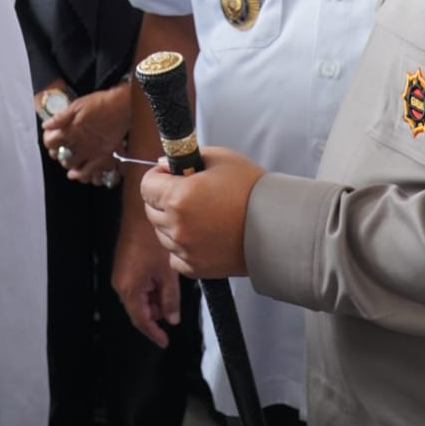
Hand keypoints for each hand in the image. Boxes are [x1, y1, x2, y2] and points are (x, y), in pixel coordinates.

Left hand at [42, 84, 129, 184]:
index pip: (50, 142)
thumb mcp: (76, 105)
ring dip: (68, 164)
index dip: (48, 140)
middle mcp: (78, 144)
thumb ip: (60, 118)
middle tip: (60, 149)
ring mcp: (90, 152)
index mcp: (69, 131)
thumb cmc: (100, 103)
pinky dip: (82, 175)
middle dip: (58, 153)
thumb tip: (47, 125)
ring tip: (68, 161)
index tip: (50, 137)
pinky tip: (77, 174)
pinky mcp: (103, 156)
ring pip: (73, 166)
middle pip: (60, 156)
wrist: (121, 107)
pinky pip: (89, 172)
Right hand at [111, 204, 180, 347]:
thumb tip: (172, 318)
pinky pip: (138, 286)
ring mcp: (122, 275)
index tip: (164, 341)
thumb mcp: (167, 273)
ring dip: (155, 299)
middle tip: (174, 309)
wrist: (141, 213)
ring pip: (140, 298)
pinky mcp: (125, 266)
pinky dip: (151, 288)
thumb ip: (170, 299)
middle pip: (139, 309)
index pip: (141, 320)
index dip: (153, 333)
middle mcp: (121, 284)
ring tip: (171, 289)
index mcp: (128, 288)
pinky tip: (164, 280)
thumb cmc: (151, 238)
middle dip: (157, 313)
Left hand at [140, 146, 264, 278]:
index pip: (146, 186)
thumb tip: (163, 163)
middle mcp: (177, 226)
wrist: (278, 226)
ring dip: (173, 223)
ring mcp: (185, 249)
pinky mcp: (197, 267)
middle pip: (151, 210)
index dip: (157, 176)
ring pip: (162, 234)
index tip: (170, 175)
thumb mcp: (221, 159)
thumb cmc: (252, 190)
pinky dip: (182, 248)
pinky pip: (175, 257)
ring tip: (200, 214)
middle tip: (187, 193)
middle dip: (163, 199)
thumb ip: (188, 157)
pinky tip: (201, 236)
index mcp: (178, 197)